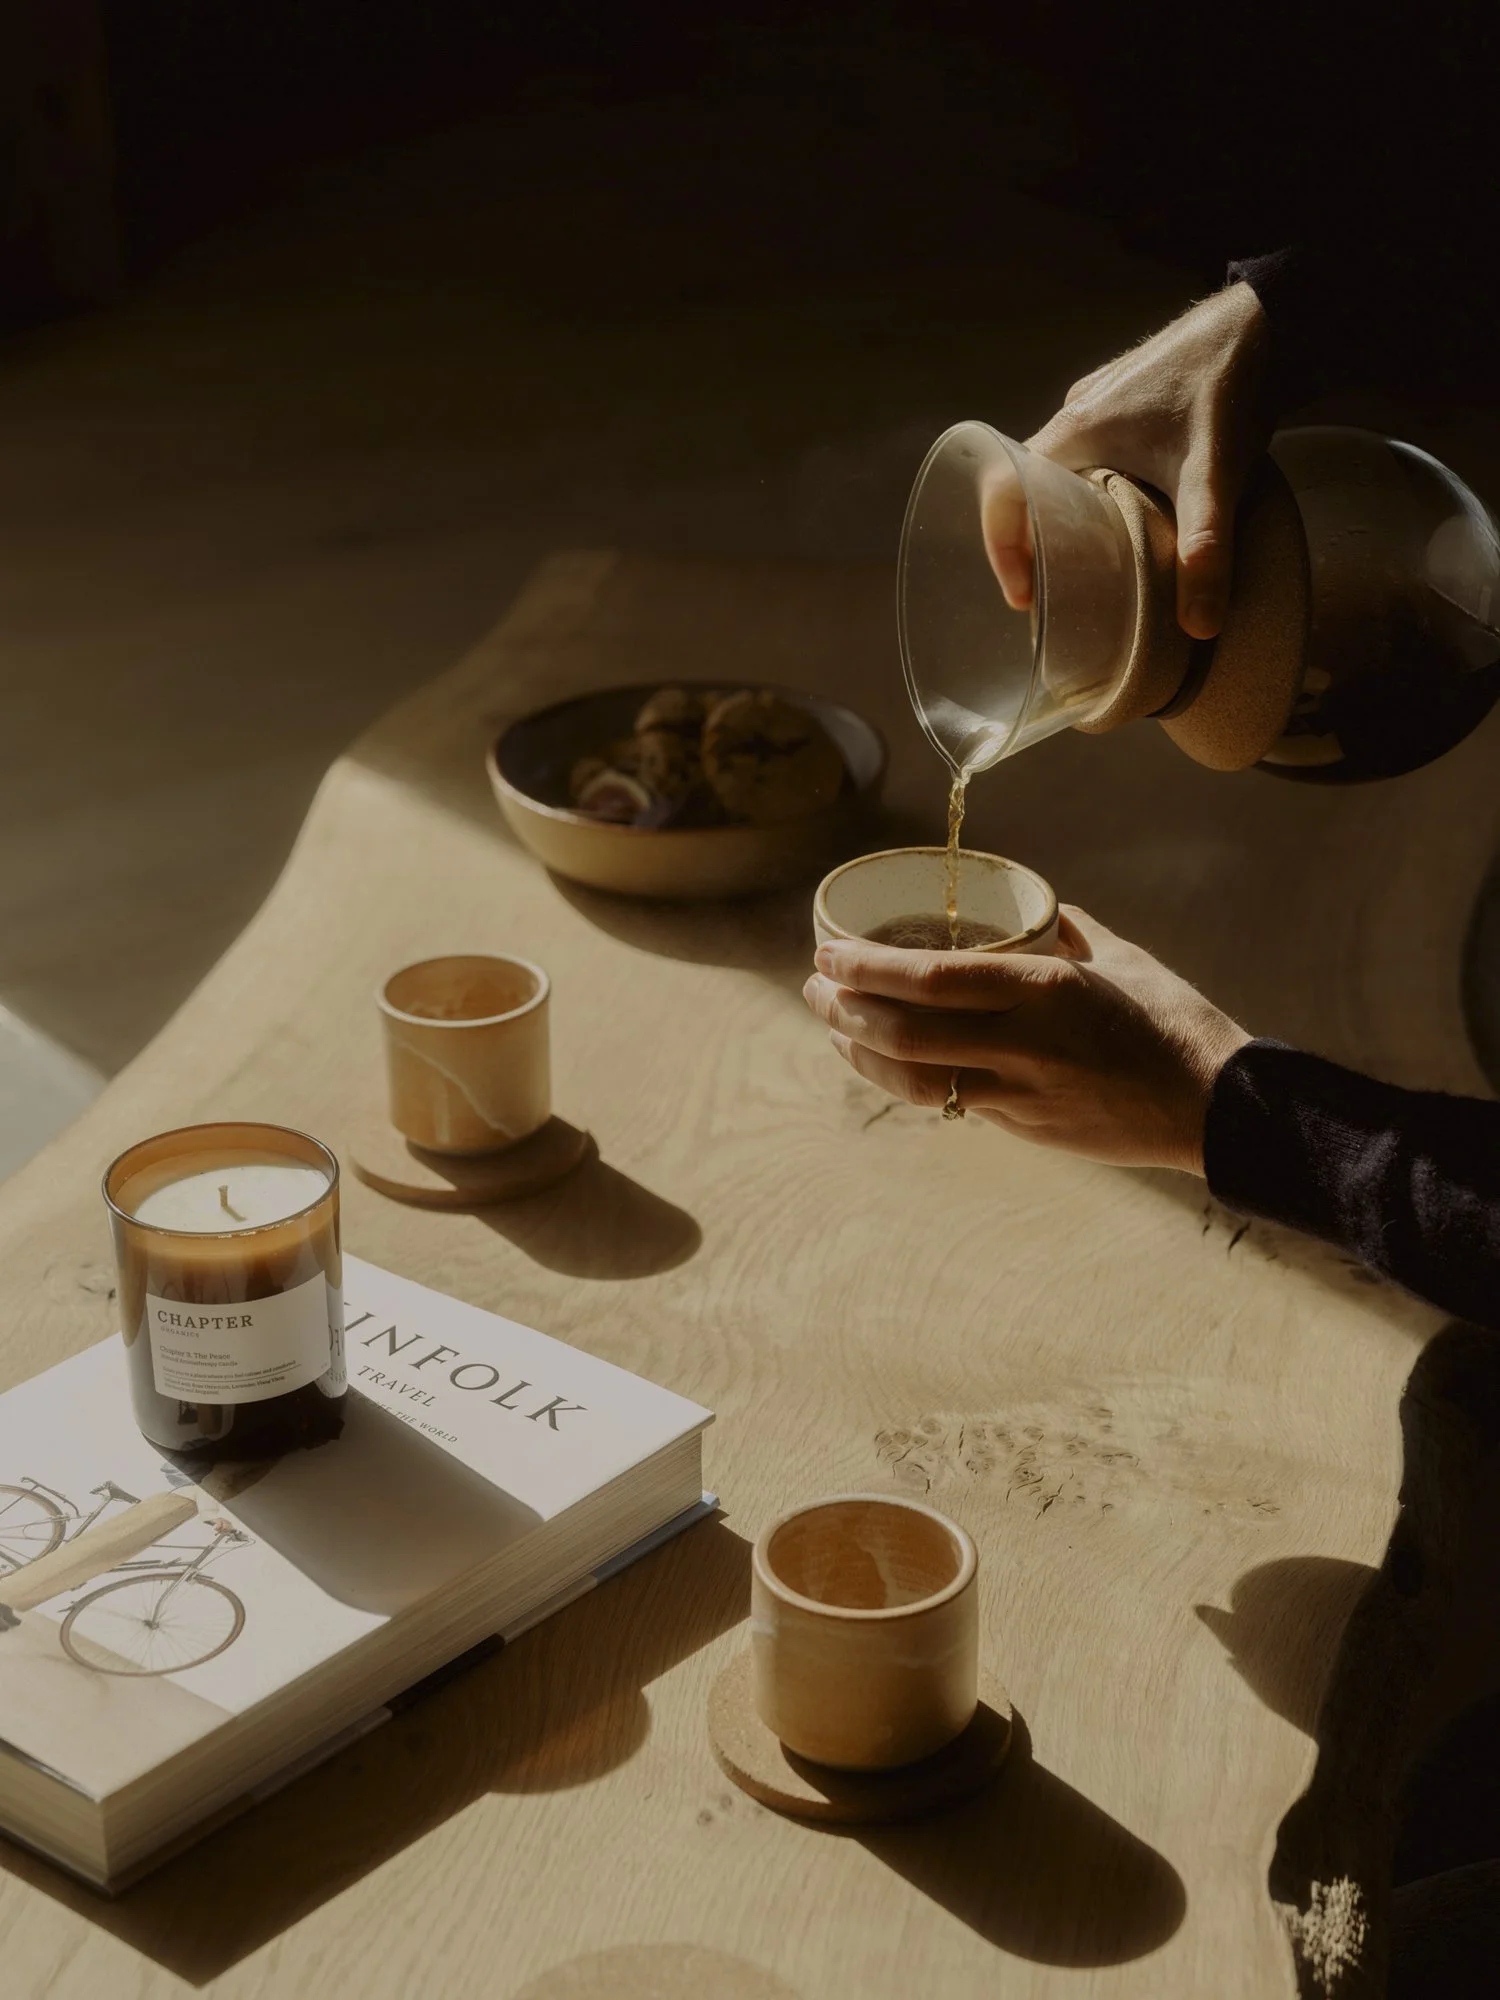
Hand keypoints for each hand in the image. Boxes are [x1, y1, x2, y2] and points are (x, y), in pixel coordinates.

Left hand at [804, 909, 1251, 1172]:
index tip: (829, 952)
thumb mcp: (1119, 959)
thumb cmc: (1174, 1021)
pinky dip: (907, 1082)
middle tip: (815, 987)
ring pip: (917, 1081)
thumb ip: (1067, 931)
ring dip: (862, 1056)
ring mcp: (1023, 1093)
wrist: (1219, 1106)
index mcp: (1047, 989)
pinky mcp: (1025, 1126)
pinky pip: (952, 1102)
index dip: (868, 968)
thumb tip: (1032, 907)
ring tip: (834, 1029)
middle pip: (907, 1033)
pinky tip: (883, 1064)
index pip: (934, 978)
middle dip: (846, 1011)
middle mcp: (1026, 1043)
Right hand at [991, 282, 1272, 640]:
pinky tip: (1134, 522)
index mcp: (1072, 432)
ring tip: (1096, 568)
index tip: (1025, 596)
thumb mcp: (1214, 474)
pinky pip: (1093, 460)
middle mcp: (1075, 417)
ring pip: (1063, 478)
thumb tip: (1199, 628)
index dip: (1002, 549)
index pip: (1004, 492)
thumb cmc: (1229, 382)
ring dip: (1067, 522)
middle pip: (1029, 492)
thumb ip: (1205, 550)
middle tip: (1060, 595)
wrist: (1273, 315)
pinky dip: (1097, 497)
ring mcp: (1101, 406)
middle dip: (1036, 547)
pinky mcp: (1130, 404)